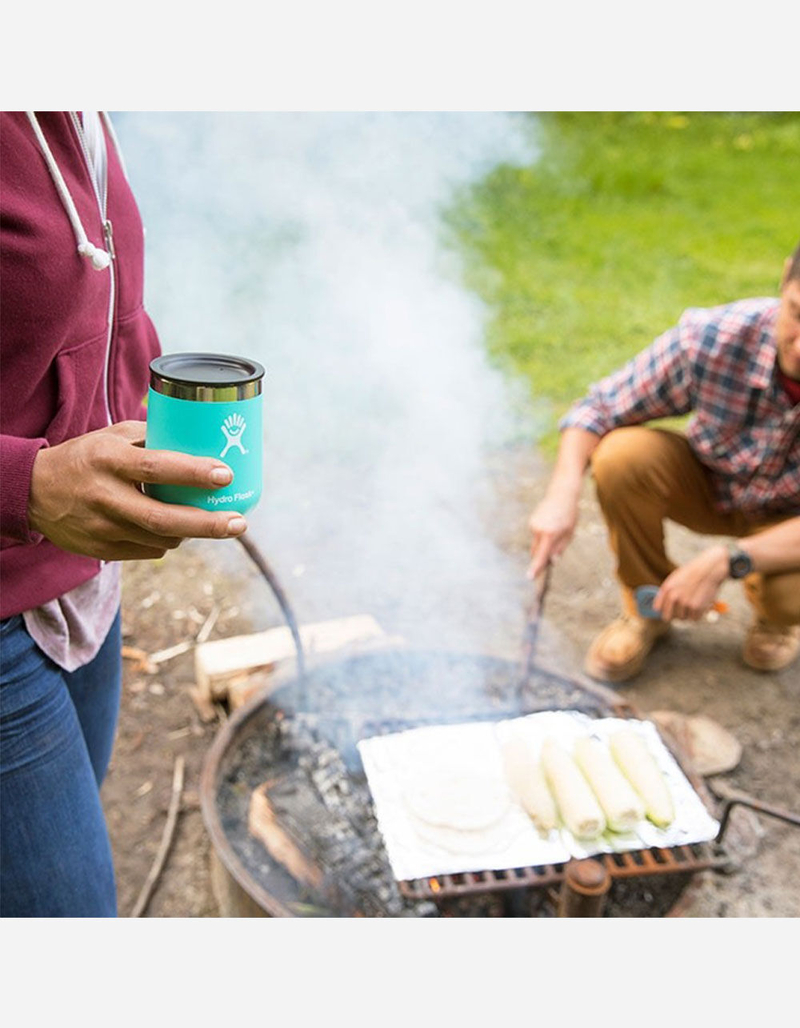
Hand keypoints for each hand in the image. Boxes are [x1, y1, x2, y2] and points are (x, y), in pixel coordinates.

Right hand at [28, 421, 247, 560]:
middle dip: (208, 524)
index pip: (157, 468)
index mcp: (109, 460)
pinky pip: (149, 551)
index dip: (194, 473)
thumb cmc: (87, 457)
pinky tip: (175, 529)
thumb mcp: (114, 436)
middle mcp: (104, 495)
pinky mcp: (101, 550)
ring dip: (191, 532)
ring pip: (161, 538)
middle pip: (163, 518)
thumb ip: (154, 436)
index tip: (226, 475)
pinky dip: (168, 541)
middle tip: (240, 523)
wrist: (35, 492)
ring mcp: (102, 527)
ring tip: (211, 522)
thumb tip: (203, 435)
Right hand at [527, 492, 577, 578]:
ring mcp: (533, 525)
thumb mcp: (569, 533)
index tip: (530, 577)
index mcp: (550, 534)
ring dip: (544, 544)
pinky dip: (542, 536)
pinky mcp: (532, 521)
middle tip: (551, 557)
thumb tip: (552, 560)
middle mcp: (539, 530)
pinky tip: (551, 525)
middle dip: (543, 556)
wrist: (562, 494)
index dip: (536, 567)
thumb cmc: (569, 515)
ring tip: (557, 530)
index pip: (541, 555)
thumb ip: (560, 548)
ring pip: (537, 543)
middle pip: (537, 551)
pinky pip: (536, 535)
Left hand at [653, 544, 728, 620]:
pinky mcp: (696, 608)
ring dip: (688, 614)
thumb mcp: (675, 579)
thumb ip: (668, 592)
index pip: (658, 609)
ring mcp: (684, 603)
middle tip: (682, 611)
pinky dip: (698, 614)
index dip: (663, 611)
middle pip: (668, 617)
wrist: (710, 569)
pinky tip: (701, 604)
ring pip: (682, 618)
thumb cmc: (693, 574)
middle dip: (674, 616)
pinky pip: (694, 618)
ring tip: (694, 603)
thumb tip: (660, 607)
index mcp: (666, 589)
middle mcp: (673, 597)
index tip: (667, 612)